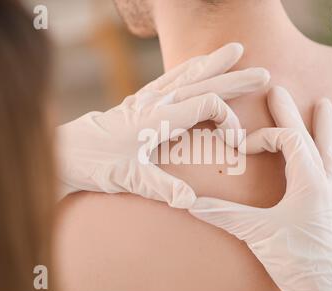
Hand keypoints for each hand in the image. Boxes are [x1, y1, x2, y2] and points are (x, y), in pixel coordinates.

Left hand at [56, 43, 269, 207]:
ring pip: (188, 74)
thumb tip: (189, 200)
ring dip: (214, 63)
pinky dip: (190, 67)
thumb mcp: (128, 179)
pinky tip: (199, 62)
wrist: (69, 151)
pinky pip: (170, 77)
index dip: (228, 120)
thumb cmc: (96, 164)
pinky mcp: (142, 100)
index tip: (236, 143)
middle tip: (263, 73)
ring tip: (236, 50)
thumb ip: (160, 188)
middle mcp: (155, 102)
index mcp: (157, 118)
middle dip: (235, 79)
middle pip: (203, 83)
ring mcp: (148, 98)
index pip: (206, 105)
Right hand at [189, 86, 331, 290]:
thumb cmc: (293, 258)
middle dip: (291, 113)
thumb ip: (223, 213)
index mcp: (308, 181)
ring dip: (325, 128)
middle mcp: (324, 183)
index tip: (242, 148)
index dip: (263, 136)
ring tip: (326, 105)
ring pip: (330, 153)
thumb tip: (190, 203)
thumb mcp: (256, 232)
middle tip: (279, 90)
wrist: (318, 288)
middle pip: (308, 138)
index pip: (288, 140)